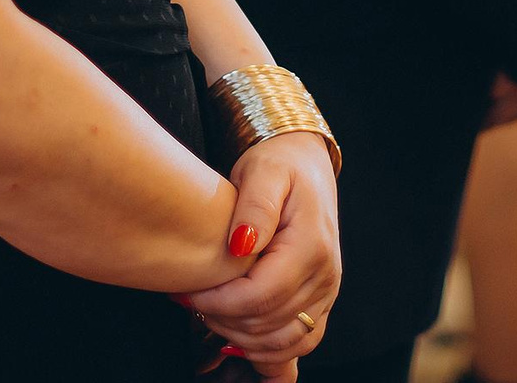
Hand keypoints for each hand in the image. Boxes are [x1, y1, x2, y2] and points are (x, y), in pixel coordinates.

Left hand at [182, 132, 338, 375]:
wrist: (306, 166)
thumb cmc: (280, 165)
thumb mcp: (263, 172)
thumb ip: (254, 207)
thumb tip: (241, 245)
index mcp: (310, 246)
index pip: (261, 296)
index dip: (220, 303)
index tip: (189, 293)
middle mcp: (325, 275)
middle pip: (268, 324)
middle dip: (223, 320)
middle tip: (191, 302)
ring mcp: (327, 291)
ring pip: (283, 341)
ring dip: (241, 338)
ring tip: (210, 314)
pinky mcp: (322, 301)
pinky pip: (299, 342)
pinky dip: (269, 349)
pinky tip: (239, 338)